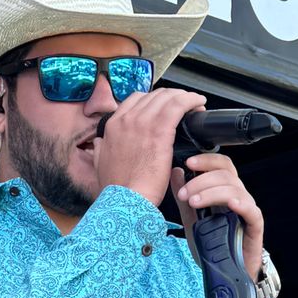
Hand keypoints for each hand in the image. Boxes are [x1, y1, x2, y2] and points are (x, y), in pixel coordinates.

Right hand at [95, 88, 206, 208]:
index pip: (136, 100)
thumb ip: (99, 150)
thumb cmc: (117, 190)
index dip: (154, 101)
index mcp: (113, 126)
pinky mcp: (160, 131)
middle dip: (171, 97)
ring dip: (184, 97)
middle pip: (154, 95)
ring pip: (168, 97)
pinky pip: (179, 105)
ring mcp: (143, 123)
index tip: (164, 108)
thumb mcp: (99, 165)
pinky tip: (199, 103)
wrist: (125, 202)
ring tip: (194, 104)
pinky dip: (191, 100)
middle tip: (183, 107)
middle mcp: (127, 119)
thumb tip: (99, 143)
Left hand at [171, 153, 265, 281]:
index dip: (206, 161)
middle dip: (201, 181)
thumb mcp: (192, 219)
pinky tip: (229, 204)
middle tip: (184, 194)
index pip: (220, 166)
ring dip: (212, 192)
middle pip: (225, 175)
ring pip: (234, 189)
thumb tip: (176, 171)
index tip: (189, 163)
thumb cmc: (213, 246)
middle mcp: (238, 196)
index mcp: (224, 191)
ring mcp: (247, 209)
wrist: (225, 272)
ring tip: (194, 203)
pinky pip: (251, 210)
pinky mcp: (255, 225)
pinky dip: (240, 203)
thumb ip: (185, 197)